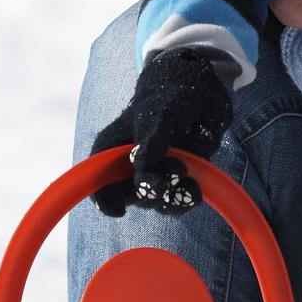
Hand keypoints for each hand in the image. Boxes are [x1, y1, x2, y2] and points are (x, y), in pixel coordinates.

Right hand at [92, 50, 236, 213]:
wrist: (203, 91)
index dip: (104, 200)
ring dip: (171, 198)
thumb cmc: (171, 97)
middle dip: (149, 191)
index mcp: (113, 149)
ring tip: (188, 185)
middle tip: (166, 179)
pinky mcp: (179, 178)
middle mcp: (130, 166)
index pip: (98, 181)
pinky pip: (178, 199)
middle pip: (132, 195)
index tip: (118, 210)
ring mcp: (155, 173)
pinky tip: (195, 191)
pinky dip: (185, 199)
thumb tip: (138, 164)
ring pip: (157, 201)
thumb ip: (152, 138)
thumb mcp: (162, 113)